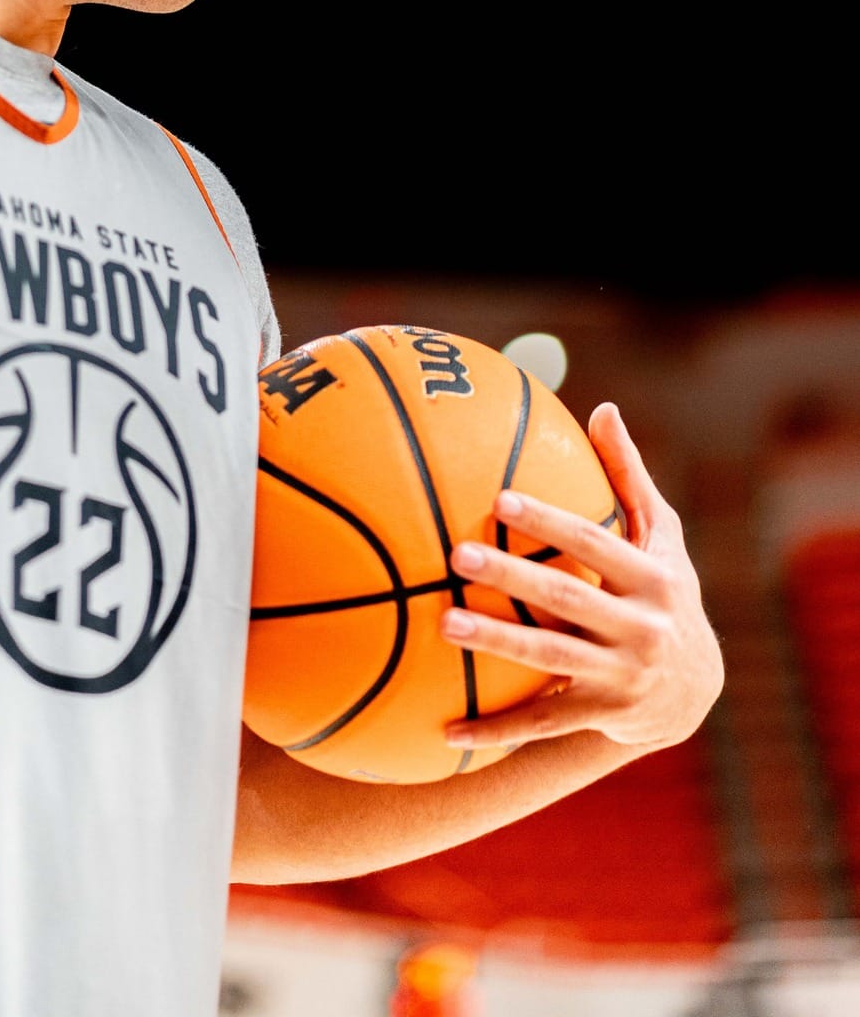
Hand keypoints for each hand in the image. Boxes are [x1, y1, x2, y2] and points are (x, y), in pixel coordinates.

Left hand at [438, 402, 723, 751]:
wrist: (695, 692)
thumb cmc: (663, 590)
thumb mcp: (661, 536)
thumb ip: (629, 476)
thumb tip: (603, 407)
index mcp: (653, 578)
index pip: (596, 544)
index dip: (550, 522)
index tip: (501, 497)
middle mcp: (642, 629)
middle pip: (567, 598)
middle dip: (512, 575)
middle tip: (457, 552)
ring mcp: (622, 677)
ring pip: (549, 658)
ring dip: (495, 642)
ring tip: (442, 623)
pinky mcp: (602, 717)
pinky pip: (542, 722)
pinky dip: (496, 730)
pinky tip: (446, 730)